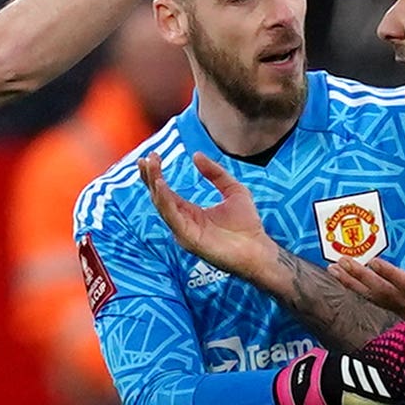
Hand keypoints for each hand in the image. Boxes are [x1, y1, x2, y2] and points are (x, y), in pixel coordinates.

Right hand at [138, 151, 274, 280]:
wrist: (259, 249)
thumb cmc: (248, 226)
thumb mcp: (233, 190)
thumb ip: (215, 173)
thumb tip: (196, 155)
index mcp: (190, 212)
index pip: (166, 192)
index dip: (157, 174)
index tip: (153, 155)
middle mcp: (183, 222)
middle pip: (159, 197)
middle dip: (150, 177)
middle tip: (145, 158)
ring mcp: (184, 231)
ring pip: (162, 205)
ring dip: (154, 184)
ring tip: (150, 166)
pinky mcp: (189, 239)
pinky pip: (172, 217)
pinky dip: (165, 200)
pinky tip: (161, 184)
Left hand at [334, 234, 404, 344]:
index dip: (389, 273)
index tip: (372, 262)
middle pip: (382, 291)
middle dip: (359, 277)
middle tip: (339, 263)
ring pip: (376, 298)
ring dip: (355, 284)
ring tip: (336, 271)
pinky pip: (381, 303)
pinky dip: (365, 293)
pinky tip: (352, 284)